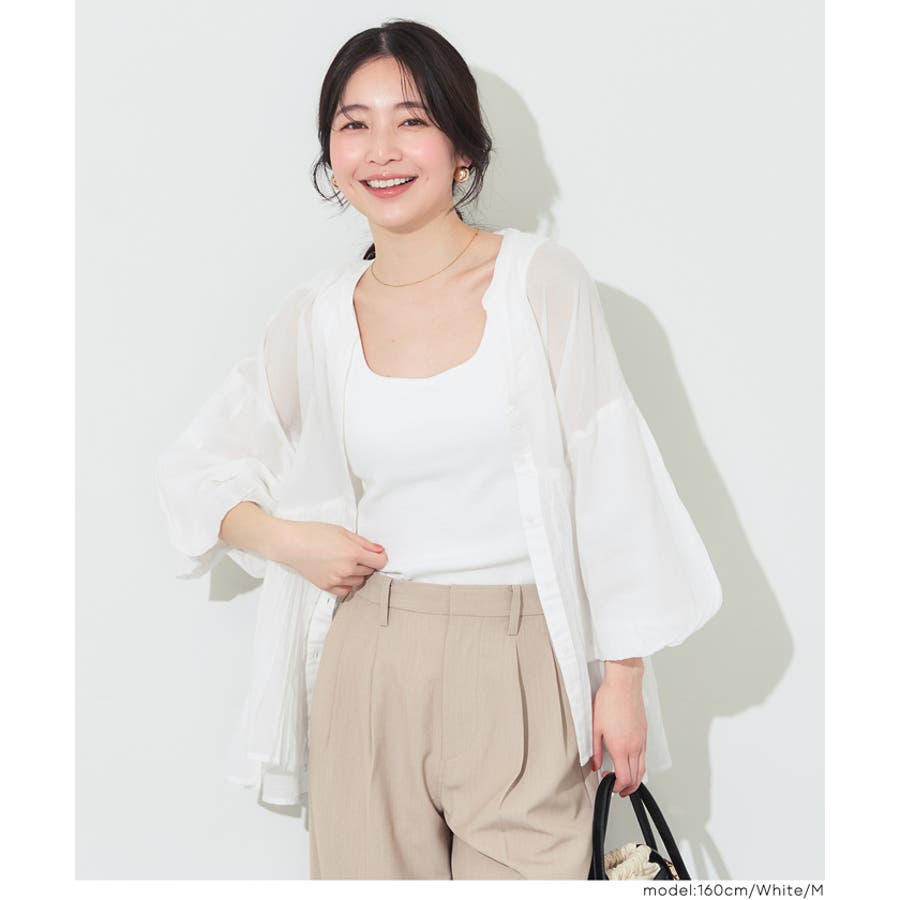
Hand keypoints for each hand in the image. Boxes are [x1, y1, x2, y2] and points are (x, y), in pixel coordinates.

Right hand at [269, 521, 387, 596]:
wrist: (291, 544)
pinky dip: (347, 584)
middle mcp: (347, 569)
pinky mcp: (327, 587)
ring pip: (359, 582)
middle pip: (369, 572)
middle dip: (367, 563)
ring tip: (345, 562)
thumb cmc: (313, 533)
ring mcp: (336, 579)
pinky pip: (345, 590)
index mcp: (353, 553)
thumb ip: (364, 542)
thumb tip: (380, 550)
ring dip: (357, 574)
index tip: (376, 554)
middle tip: (355, 554)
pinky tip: (341, 574)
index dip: (381, 557)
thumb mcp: (342, 531)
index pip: (380, 562)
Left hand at [591, 663, 646, 797]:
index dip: (617, 787)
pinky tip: (631, 761)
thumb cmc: (609, 700)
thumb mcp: (595, 727)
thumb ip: (594, 749)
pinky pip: (644, 755)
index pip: (624, 778)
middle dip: (628, 788)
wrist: (624, 684)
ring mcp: (641, 740)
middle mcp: (634, 746)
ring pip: (643, 767)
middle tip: (618, 788)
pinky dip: (639, 764)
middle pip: (636, 777)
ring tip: (626, 780)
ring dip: (635, 778)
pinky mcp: (644, 733)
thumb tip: (594, 764)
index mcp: (620, 747)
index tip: (610, 785)